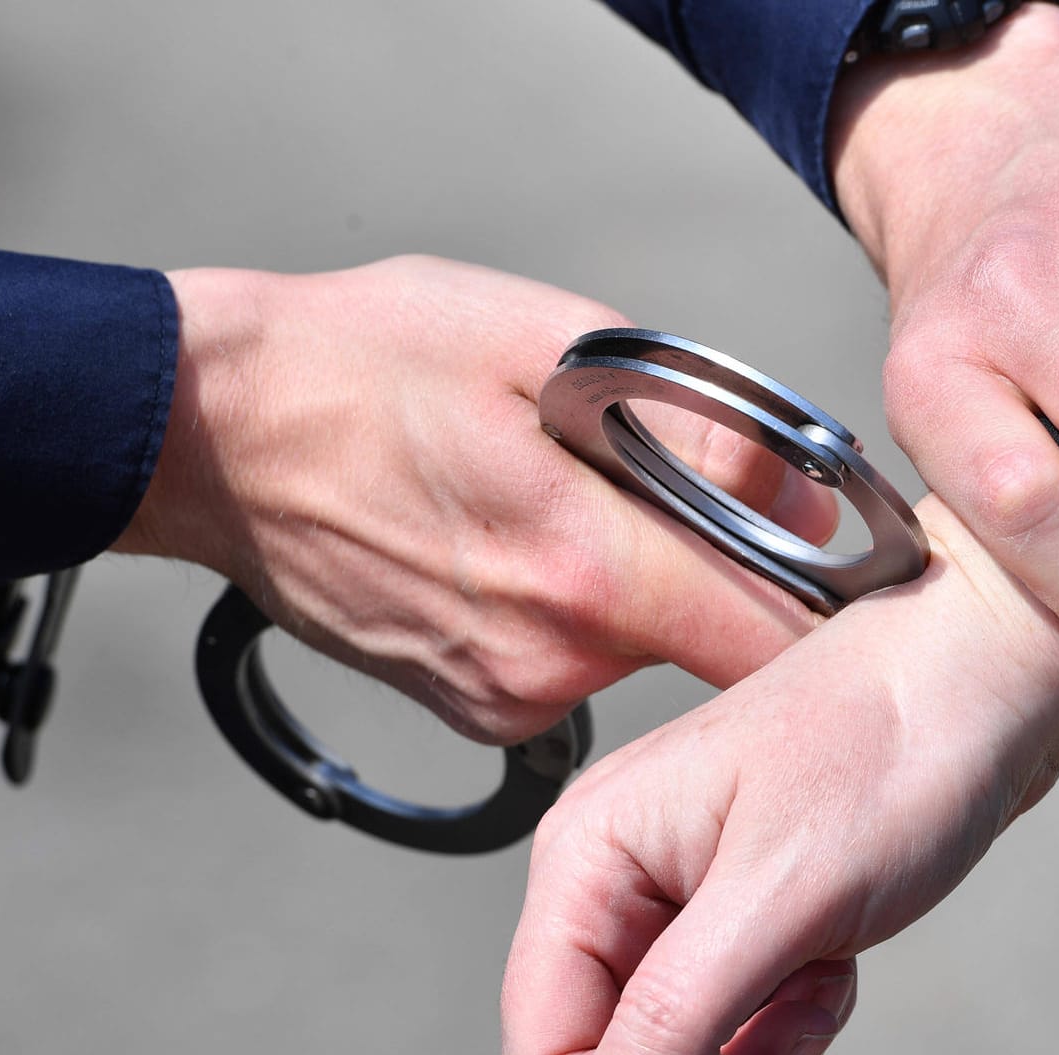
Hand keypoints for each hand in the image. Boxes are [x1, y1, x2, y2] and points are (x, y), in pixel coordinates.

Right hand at [112, 255, 833, 743]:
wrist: (210, 434)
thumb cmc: (366, 362)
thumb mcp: (549, 341)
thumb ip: (690, 424)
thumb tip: (792, 490)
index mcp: (587, 567)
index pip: (772, 639)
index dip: (831, 605)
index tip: (848, 566)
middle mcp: (554, 659)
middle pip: (712, 633)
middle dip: (718, 560)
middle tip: (661, 478)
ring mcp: (506, 694)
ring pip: (641, 645)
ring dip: (639, 578)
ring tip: (560, 498)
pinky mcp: (472, 708)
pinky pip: (575, 664)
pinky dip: (576, 608)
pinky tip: (514, 541)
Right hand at [500, 497, 1058, 1054]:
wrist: (998, 674)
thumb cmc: (897, 736)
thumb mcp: (776, 896)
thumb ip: (671, 1015)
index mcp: (588, 854)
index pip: (547, 1045)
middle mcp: (620, 874)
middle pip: (617, 1052)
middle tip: (789, 1031)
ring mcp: (686, 894)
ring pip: (684, 1047)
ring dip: (758, 1051)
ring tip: (820, 985)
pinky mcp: (749, 911)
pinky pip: (741, 1018)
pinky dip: (790, 1022)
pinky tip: (832, 970)